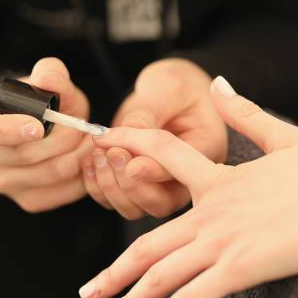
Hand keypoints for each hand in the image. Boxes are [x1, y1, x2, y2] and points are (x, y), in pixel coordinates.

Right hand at [0, 57, 91, 211]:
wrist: (52, 129)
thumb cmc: (45, 103)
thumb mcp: (50, 83)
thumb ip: (51, 74)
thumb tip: (47, 80)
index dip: (8, 130)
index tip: (38, 126)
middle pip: (25, 155)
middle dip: (65, 138)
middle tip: (86, 127)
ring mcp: (4, 183)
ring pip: (51, 173)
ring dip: (80, 155)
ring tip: (91, 140)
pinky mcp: (29, 200)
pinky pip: (63, 192)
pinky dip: (84, 175)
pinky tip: (88, 159)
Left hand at [78, 77, 297, 297]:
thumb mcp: (285, 136)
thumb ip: (247, 114)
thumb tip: (220, 84)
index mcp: (221, 178)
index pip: (162, 154)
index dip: (129, 146)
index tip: (103, 147)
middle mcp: (213, 211)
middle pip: (146, 244)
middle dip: (111, 273)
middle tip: (87, 292)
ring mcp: (225, 240)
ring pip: (161, 274)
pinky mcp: (244, 267)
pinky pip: (194, 295)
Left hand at [81, 58, 226, 219]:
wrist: (171, 93)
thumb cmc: (177, 87)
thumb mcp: (169, 89)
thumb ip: (151, 112)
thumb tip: (128, 135)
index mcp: (205, 153)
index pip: (181, 171)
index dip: (152, 170)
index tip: (129, 162)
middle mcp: (186, 179)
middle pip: (161, 203)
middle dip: (131, 184)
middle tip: (112, 153)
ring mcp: (162, 187)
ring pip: (136, 209)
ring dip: (111, 187)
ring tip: (99, 154)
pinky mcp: (139, 186)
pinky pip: (117, 202)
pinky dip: (98, 188)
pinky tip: (91, 161)